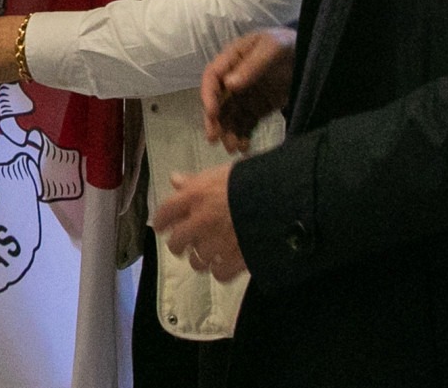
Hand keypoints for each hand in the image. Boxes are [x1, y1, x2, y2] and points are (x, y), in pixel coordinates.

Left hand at [149, 162, 246, 280]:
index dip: (160, 222)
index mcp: (195, 197)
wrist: (286, 200)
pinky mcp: (236, 261)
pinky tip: (226, 264)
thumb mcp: (224, 173)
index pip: (165, 213)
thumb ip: (197, 180)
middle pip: (177, 243)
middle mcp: (201, 222)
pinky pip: (219, 274)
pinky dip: (221, 271)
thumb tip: (175, 180)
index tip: (162, 227)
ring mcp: (218, 244)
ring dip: (200, 259)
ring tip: (209, 254)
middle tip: (185, 244)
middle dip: (179, 244)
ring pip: (197, 261)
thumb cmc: (254, 180)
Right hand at [201, 27, 295, 152]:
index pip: (212, 78)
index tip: (212, 113)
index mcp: (232, 59)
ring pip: (230, 116)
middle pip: (218, 101)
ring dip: (228, 132)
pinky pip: (246, 123)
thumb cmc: (288, 44)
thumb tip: (229, 85)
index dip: (209, 96)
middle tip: (215, 139)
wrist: (311, 54)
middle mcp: (233, 79)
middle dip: (215, 121)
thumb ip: (252, 64)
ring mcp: (246, 95)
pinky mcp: (258, 108)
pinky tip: (245, 146)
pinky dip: (243, 135)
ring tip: (234, 148)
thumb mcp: (272, 47)